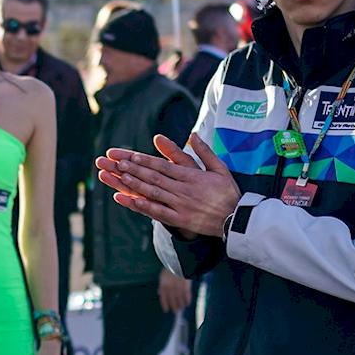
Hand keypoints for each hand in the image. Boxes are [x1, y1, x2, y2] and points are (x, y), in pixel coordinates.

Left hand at [95, 133, 241, 237]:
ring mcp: (181, 205)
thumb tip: (193, 134)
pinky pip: (158, 212)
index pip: (165, 166)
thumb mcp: (220, 168)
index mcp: (193, 177)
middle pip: (155, 177)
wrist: (237, 219)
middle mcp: (184, 190)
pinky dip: (143, 206)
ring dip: (135, 184)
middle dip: (134, 170)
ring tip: (119, 177)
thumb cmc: (228, 192)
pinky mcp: (180, 220)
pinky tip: (129, 200)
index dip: (146, 161)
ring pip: (154, 193)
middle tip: (117, 163)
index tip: (131, 156)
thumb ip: (205, 151)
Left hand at [157, 268, 191, 313]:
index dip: (165, 304)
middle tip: (176, 312)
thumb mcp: (163, 275)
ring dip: (180, 304)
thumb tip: (159, 293)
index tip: (166, 310)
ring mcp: (178, 287)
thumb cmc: (170, 267)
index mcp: (163, 284)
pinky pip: (187, 295)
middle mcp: (170, 287)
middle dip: (174, 306)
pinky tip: (187, 303)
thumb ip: (161, 285)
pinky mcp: (186, 285)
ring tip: (181, 308)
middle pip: (172, 300)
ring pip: (179, 299)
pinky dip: (187, 300)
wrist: (179, 261)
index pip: (163, 297)